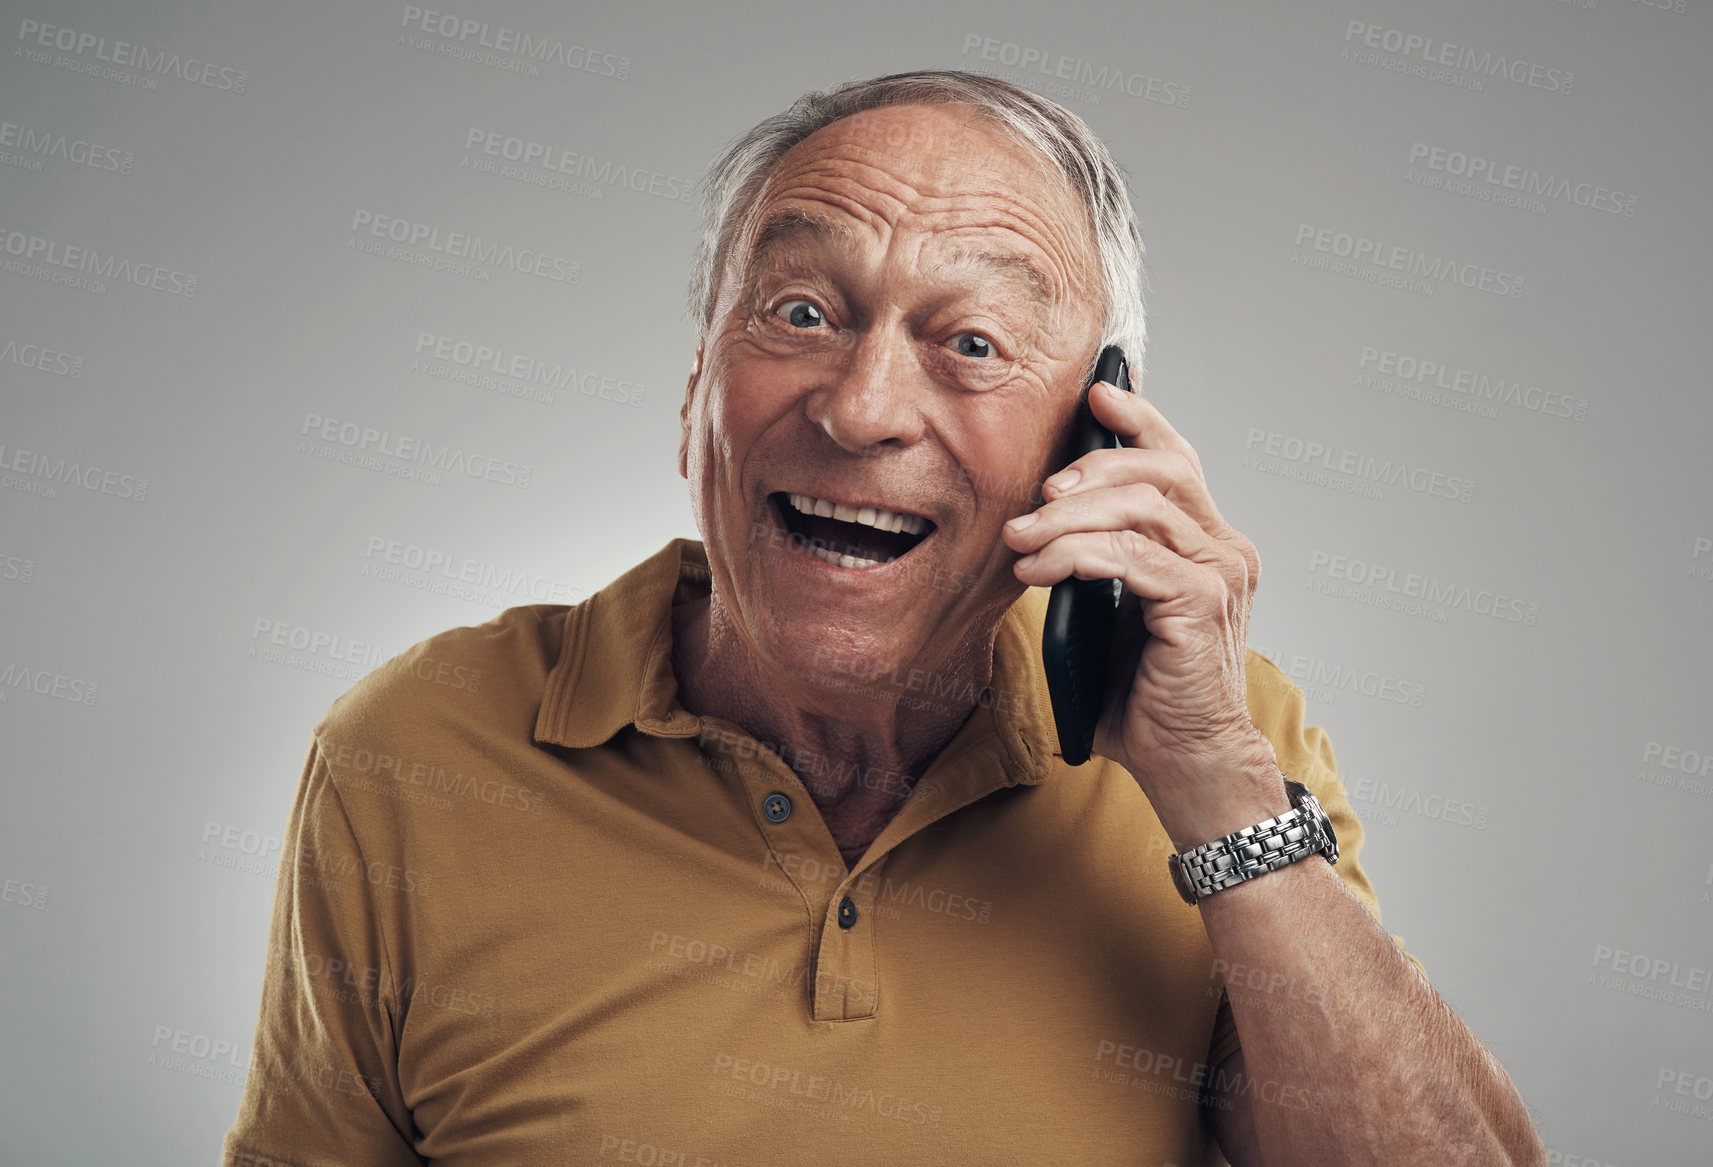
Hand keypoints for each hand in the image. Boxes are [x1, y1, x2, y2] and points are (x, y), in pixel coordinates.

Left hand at [1001, 379, 1275, 820]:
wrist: (1186, 762)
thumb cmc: (1145, 695)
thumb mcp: (1114, 611)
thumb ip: (1098, 562)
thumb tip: (1037, 522)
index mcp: (1207, 544)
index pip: (1177, 459)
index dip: (1139, 420)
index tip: (1096, 394)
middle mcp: (1223, 550)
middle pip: (1161, 468)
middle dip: (1091, 465)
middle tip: (1037, 491)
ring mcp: (1219, 574)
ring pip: (1140, 507)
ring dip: (1068, 516)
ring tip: (1020, 538)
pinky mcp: (1202, 604)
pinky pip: (1131, 557)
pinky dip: (1075, 555)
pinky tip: (1037, 571)